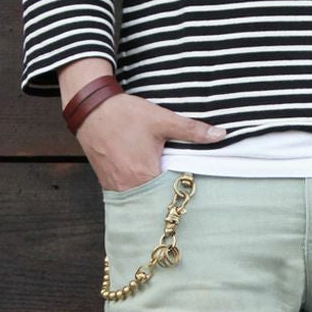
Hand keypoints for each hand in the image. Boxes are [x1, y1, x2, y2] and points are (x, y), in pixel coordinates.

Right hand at [74, 93, 226, 191]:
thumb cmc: (125, 114)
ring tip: (170, 194)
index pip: (171, 197)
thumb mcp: (162, 119)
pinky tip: (150, 187)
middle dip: (170, 201)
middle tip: (186, 197)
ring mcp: (115, 187)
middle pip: (155, 203)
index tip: (196, 193)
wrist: (90, 109)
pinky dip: (140, 194)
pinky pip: (128, 195)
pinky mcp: (107, 183)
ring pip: (141, 201)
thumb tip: (221, 134)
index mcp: (145, 175)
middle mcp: (129, 186)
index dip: (184, 196)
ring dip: (154, 199)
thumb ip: (193, 130)